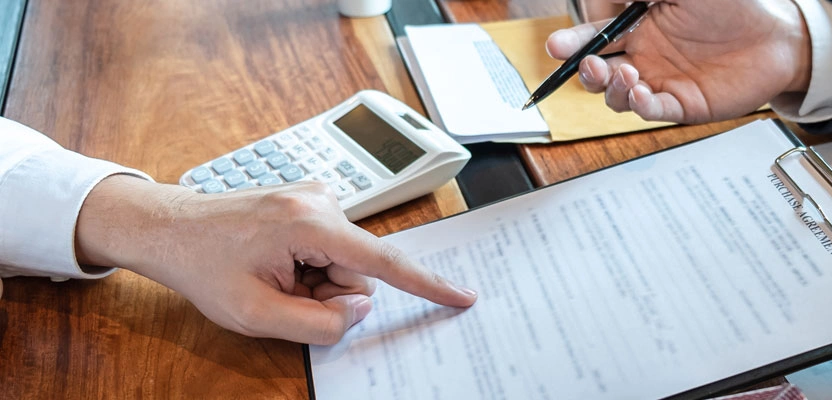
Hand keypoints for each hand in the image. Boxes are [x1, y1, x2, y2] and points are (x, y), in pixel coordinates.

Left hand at [73, 176, 477, 344]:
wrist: (169, 228)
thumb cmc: (203, 265)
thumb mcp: (254, 314)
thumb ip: (318, 323)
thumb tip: (359, 308)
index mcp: (310, 223)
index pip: (383, 262)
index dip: (426, 285)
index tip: (462, 297)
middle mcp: (322, 200)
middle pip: (359, 272)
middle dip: (328, 295)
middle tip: (279, 295)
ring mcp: (317, 197)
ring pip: (345, 265)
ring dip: (315, 284)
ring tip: (271, 277)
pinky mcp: (312, 203)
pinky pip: (331, 252)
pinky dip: (310, 270)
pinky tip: (274, 264)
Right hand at [546, 0, 811, 123]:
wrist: (778, 35)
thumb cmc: (734, 5)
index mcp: (640, 24)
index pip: (596, 36)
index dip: (573, 42)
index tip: (557, 45)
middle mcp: (646, 55)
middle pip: (598, 70)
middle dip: (584, 69)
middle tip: (588, 64)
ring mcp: (662, 81)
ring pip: (617, 95)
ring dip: (611, 88)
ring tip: (624, 75)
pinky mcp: (682, 104)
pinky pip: (650, 110)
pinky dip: (639, 105)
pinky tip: (640, 91)